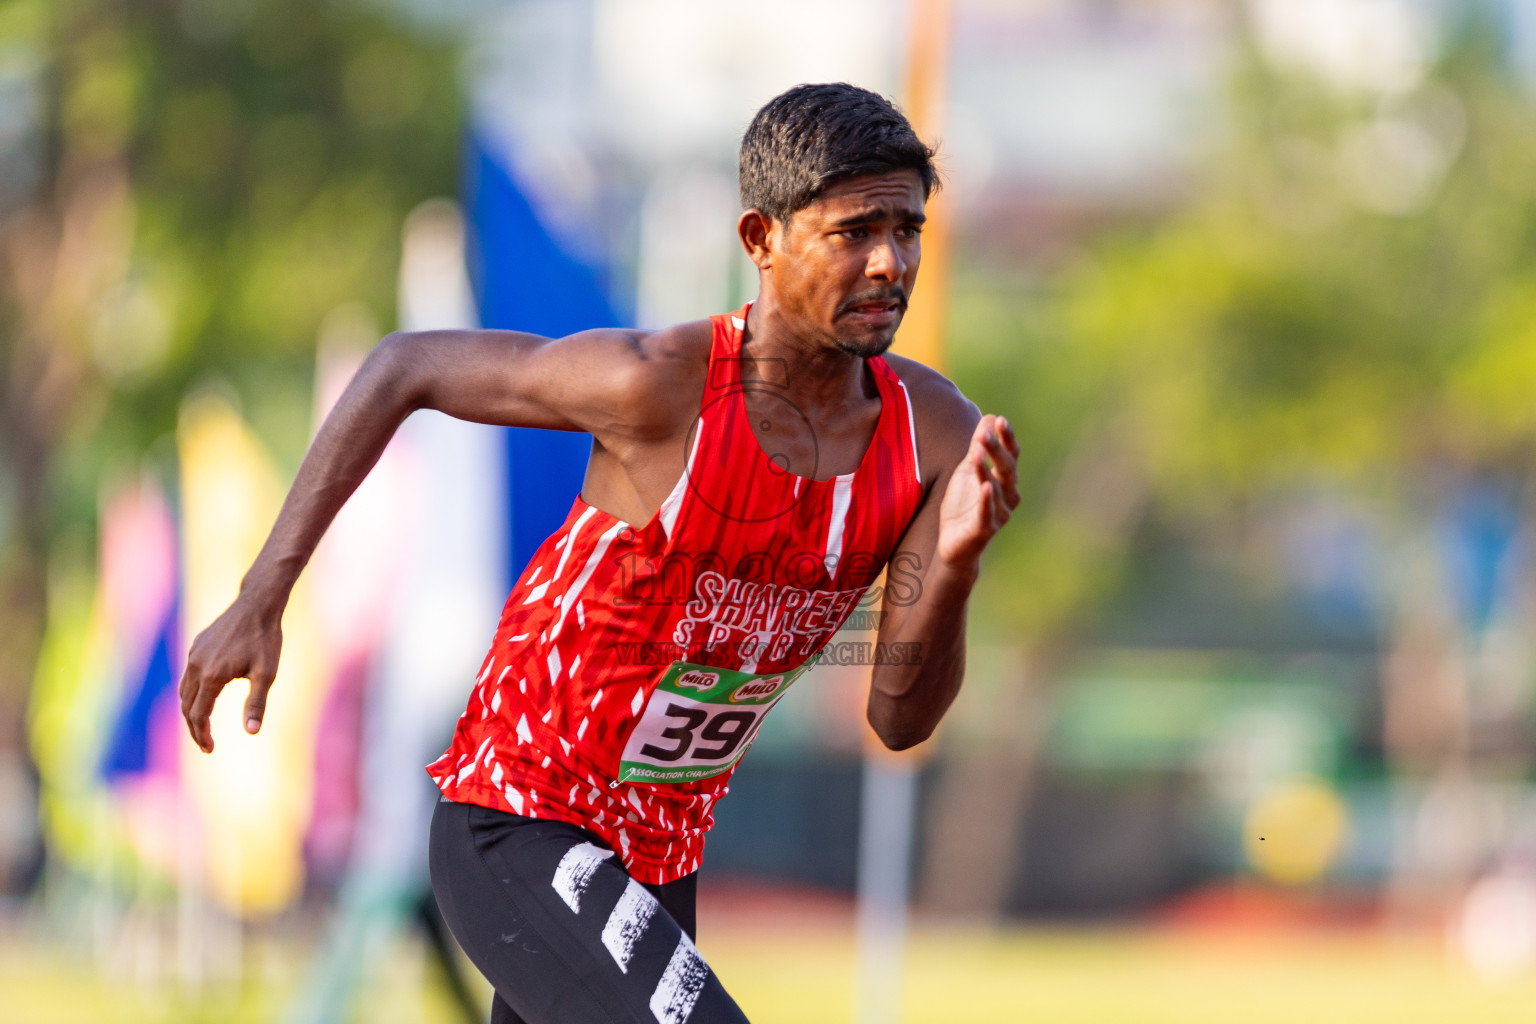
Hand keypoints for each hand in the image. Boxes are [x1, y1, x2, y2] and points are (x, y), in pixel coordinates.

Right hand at [178, 592, 283, 752]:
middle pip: (186, 705)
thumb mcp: (267, 673)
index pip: (198, 714)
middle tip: (206, 745)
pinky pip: (188, 675)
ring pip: (184, 690)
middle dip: (194, 728)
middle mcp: (196, 665)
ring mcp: (194, 654)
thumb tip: (252, 732)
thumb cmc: (266, 639)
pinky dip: (192, 692)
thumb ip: (257, 703)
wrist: (257, 604)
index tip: (210, 750)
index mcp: (211, 675)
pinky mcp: (196, 645)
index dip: (202, 735)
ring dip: (191, 710)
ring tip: (203, 726)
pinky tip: (205, 697)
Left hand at [936, 414, 1019, 569]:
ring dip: (985, 470)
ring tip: (977, 452)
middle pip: (1007, 468)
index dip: (1007, 438)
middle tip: (984, 434)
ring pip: (996, 488)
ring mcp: (999, 514)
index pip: (1011, 455)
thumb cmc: (964, 505)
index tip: (1000, 420)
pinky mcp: (984, 530)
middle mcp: (1008, 496)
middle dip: (997, 450)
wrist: (954, 544)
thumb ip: (978, 447)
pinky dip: (987, 499)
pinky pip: (988, 513)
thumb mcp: (967, 471)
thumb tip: (990, 417)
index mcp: (1006, 480)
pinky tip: (986, 486)